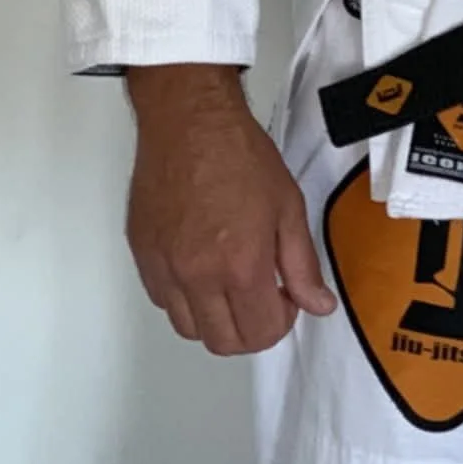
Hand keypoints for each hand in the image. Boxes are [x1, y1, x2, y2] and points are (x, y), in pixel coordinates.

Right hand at [125, 64, 336, 354]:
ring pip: (189, 328)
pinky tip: (202, 266)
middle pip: (223, 342)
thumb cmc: (243, 156)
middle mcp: (197, 277)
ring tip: (231, 281)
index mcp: (241, 266)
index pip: (261, 334)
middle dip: (250, 328)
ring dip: (216, 318)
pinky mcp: (142, 256)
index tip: (286, 294)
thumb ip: (303, 265)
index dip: (282, 321)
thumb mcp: (288, 206)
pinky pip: (163, 301)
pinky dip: (186, 298)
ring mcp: (164, 269)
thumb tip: (320, 306)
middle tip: (263, 293)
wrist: (189, 121)